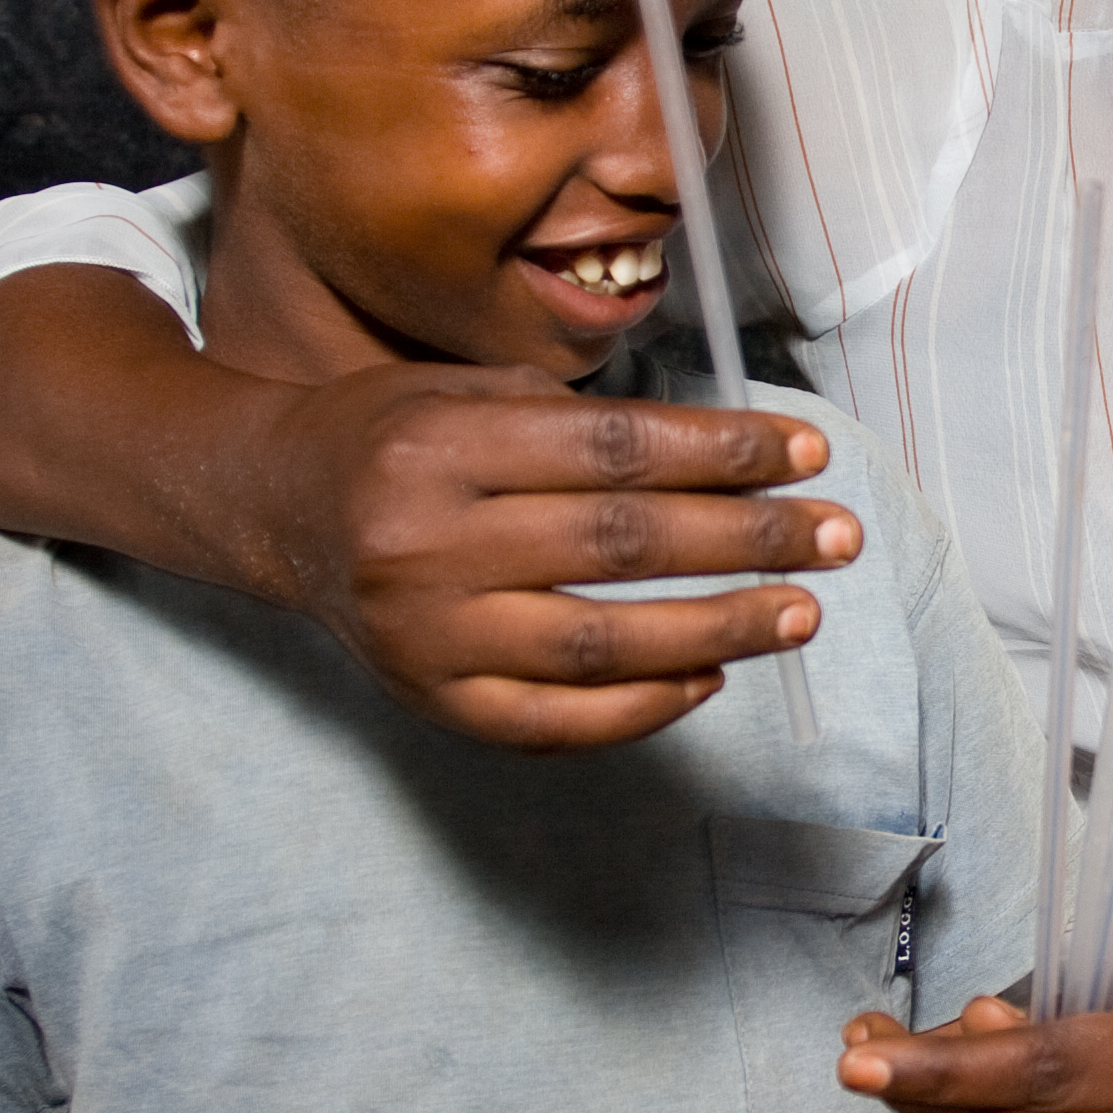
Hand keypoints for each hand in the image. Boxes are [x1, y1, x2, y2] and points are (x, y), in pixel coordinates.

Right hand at [263, 362, 860, 748]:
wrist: (277, 510)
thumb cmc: (396, 437)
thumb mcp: (469, 390)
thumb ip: (584, 422)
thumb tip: (735, 457)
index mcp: (444, 443)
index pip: (615, 449)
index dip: (724, 452)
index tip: (808, 453)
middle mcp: (429, 542)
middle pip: (622, 543)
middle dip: (748, 539)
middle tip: (836, 535)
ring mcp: (429, 636)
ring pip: (602, 643)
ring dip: (718, 628)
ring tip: (800, 611)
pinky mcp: (432, 703)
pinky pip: (559, 722)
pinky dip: (646, 705)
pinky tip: (712, 674)